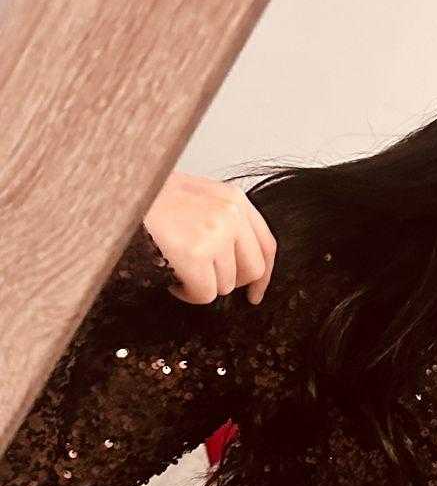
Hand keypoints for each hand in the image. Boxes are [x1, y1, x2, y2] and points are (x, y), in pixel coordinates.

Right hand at [144, 173, 276, 305]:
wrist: (121, 191)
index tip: (255, 292)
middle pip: (252, 270)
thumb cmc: (150, 196)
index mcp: (233, 198)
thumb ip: (223, 220)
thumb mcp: (198, 196)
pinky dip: (188, 294)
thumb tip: (238, 260)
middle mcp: (231, 213)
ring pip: (225, 285)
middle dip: (229, 283)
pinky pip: (204, 293)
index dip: (263, 276)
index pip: (266, 245)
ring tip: (178, 270)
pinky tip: (174, 280)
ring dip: (201, 285)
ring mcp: (215, 233)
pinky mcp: (195, 253)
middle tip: (204, 280)